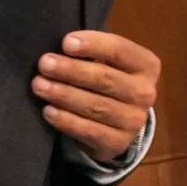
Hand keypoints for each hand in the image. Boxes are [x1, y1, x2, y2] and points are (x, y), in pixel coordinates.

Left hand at [33, 30, 158, 162]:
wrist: (119, 123)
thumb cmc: (109, 81)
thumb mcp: (111, 62)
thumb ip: (94, 51)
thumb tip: (64, 44)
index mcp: (146, 65)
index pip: (119, 50)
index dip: (92, 45)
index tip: (65, 42)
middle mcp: (145, 93)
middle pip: (105, 78)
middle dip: (71, 70)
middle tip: (44, 64)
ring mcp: (133, 120)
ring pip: (95, 106)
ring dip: (64, 94)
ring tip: (39, 85)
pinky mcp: (118, 143)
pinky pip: (89, 130)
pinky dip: (66, 120)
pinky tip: (48, 111)